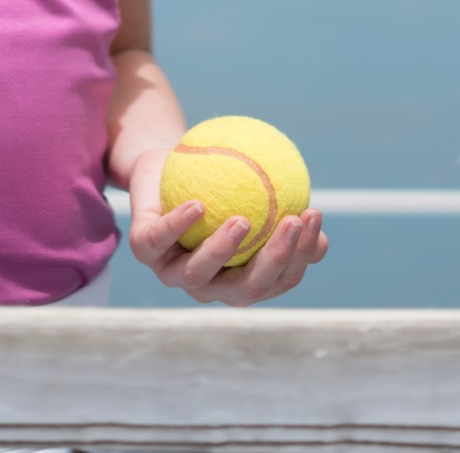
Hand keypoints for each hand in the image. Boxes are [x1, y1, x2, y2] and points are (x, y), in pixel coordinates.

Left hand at [123, 146, 327, 305]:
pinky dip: (178, 225)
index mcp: (240, 279)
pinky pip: (159, 239)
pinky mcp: (144, 250)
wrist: (165, 170)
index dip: (301, 254)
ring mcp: (172, 272)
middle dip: (274, 260)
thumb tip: (316, 222)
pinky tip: (198, 206)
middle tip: (292, 221)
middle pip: (245, 289)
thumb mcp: (253, 192)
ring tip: (243, 220)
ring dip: (222, 250)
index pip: (279, 278)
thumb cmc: (219, 183)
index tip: (313, 214)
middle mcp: (208, 285)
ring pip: (198, 274)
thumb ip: (282, 212)